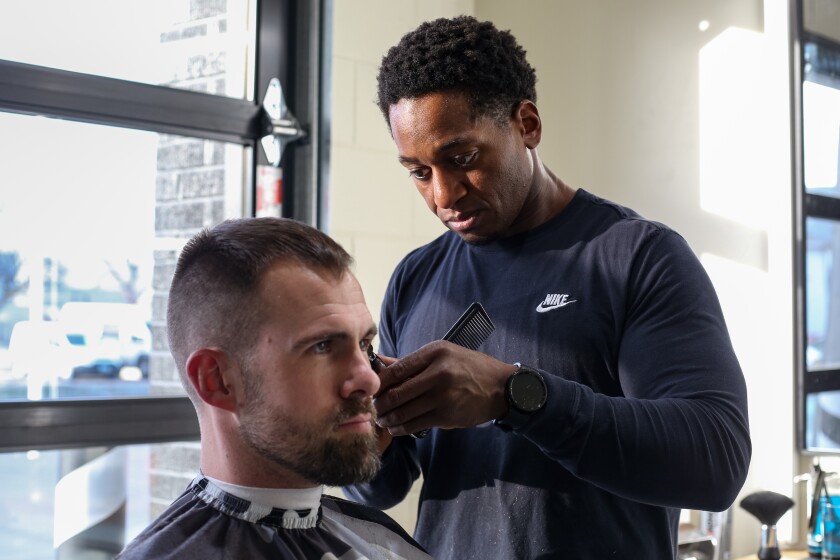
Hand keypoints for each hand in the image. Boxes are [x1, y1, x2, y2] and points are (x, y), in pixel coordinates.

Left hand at [373, 341, 513, 435]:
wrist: (500, 387)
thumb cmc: (468, 367)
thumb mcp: (442, 354)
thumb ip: (411, 361)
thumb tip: (380, 362)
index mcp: (435, 353)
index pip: (396, 369)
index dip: (378, 382)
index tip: (370, 389)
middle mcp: (438, 373)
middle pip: (396, 393)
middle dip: (379, 404)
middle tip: (373, 408)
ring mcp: (443, 396)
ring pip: (403, 412)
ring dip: (387, 419)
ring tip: (382, 419)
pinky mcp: (447, 416)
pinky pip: (415, 424)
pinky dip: (401, 428)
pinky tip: (396, 427)